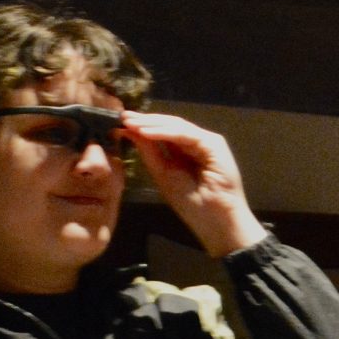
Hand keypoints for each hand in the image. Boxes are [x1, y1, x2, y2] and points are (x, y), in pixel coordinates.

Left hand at [119, 110, 261, 256]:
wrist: (217, 222)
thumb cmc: (194, 206)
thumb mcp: (163, 176)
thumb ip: (150, 153)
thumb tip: (131, 131)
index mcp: (186, 152)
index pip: (163, 133)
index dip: (143, 127)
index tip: (121, 123)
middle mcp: (197, 144)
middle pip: (169, 125)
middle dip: (145, 121)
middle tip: (123, 117)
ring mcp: (208, 143)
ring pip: (177, 126)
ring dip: (152, 124)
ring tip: (130, 123)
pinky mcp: (214, 145)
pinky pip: (185, 134)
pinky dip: (165, 132)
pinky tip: (146, 132)